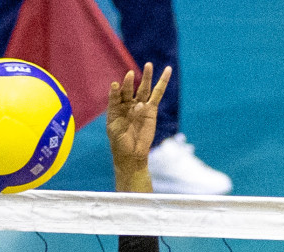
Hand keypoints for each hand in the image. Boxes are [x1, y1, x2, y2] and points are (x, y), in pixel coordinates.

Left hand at [106, 63, 169, 191]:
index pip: (115, 95)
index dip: (116, 91)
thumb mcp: (115, 129)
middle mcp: (127, 104)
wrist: (131, 154)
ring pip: (143, 88)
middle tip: (130, 75)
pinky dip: (162, 82)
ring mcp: (140, 105)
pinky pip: (157, 94)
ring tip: (148, 65)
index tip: (116, 85)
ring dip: (146, 77)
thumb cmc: (119, 143)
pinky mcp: (151, 109)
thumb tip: (139, 104)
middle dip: (129, 82)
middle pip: (129, 89)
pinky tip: (167, 70)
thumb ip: (123, 115)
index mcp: (115, 107)